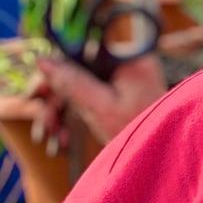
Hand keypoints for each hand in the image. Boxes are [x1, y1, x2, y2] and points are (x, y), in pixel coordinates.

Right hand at [35, 53, 167, 147]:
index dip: (57, 65)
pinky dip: (75, 113)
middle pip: (78, 66)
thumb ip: (73, 83)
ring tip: (52, 133)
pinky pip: (90, 95)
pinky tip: (63, 138)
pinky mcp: (120, 93)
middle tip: (40, 115)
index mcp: (130, 58)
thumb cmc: (141, 132)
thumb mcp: (102, 108)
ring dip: (62, 107)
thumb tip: (42, 60)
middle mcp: (128, 62)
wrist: (164, 155)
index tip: (38, 88)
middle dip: (56, 92)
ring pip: (80, 82)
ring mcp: (125, 78)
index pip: (83, 48)